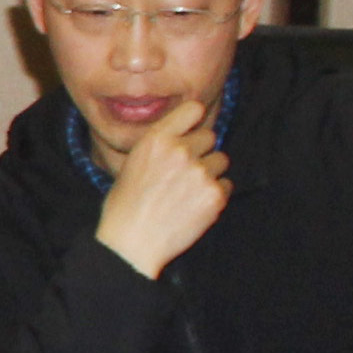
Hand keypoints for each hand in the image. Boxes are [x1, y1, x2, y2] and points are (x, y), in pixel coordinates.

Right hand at [92, 102, 230, 278]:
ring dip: (209, 173)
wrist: (131, 244)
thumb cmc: (125, 206)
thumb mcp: (133, 163)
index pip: (193, 109)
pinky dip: (214, 195)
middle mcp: (180, 151)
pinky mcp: (214, 195)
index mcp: (156, 140)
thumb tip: (187, 135)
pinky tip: (193, 206)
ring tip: (187, 192)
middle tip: (183, 173)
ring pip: (221, 160)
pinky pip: (226, 185)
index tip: (190, 131)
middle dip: (201, 151)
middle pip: (210, 136)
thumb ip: (161, 145)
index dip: (193, 120)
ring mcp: (200, 173)